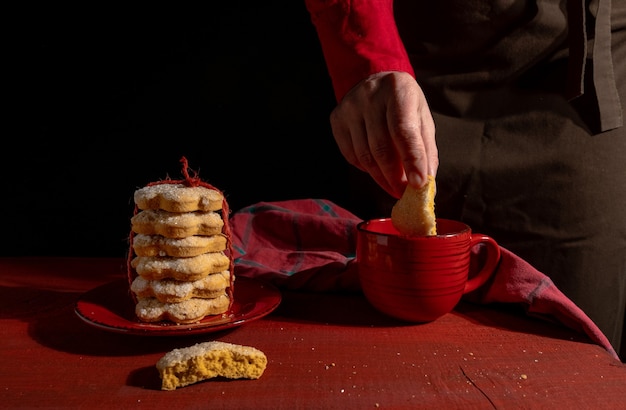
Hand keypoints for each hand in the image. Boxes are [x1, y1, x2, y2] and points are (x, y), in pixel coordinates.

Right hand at [330, 71, 437, 197]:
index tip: (418, 184)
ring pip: (365, 156)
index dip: (411, 160)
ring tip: (393, 186)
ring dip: (381, 178)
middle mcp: (370, 96)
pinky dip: (366, 168)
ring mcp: (349, 107)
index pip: (403, 131)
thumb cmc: (403, 104)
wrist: (373, 80)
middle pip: (381, 148)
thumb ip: (425, 149)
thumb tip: (425, 183)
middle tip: (404, 193)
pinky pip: (351, 155)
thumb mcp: (421, 118)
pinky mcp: (336, 119)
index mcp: (398, 90)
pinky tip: (376, 169)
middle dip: (394, 177)